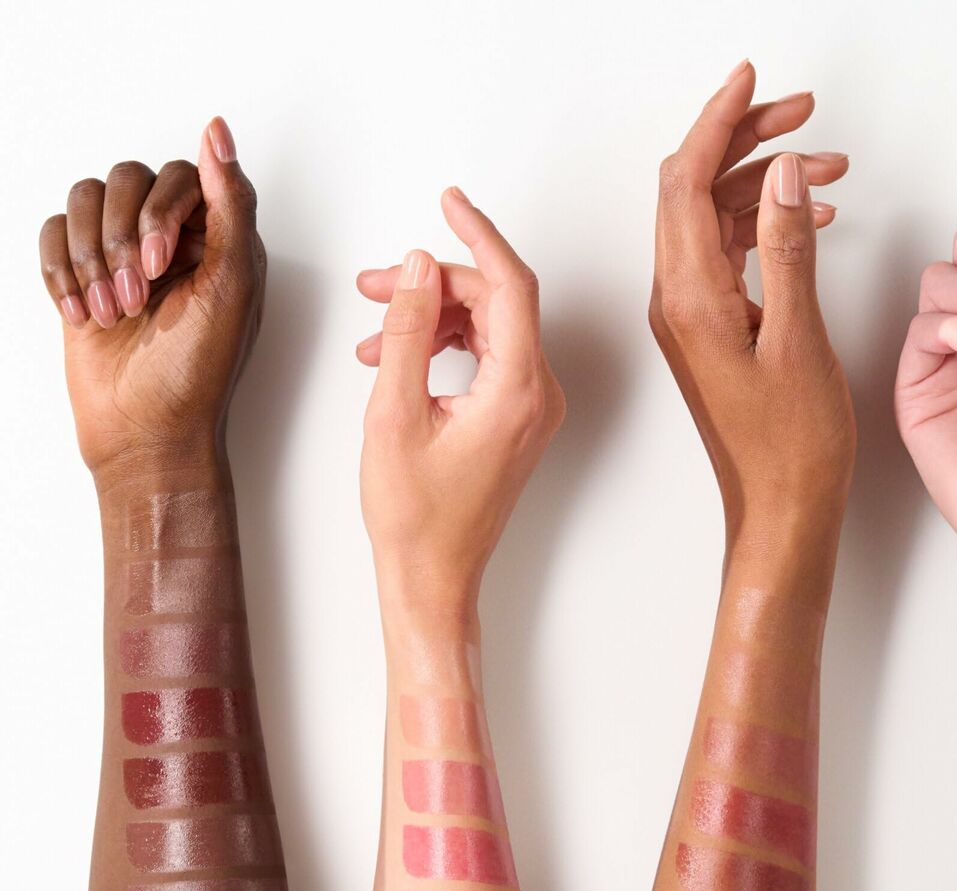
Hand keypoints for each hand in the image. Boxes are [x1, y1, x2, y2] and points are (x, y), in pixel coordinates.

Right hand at [39, 117, 265, 476]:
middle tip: (136, 300)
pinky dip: (59, 271)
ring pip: (84, 199)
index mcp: (220, 240)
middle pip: (127, 179)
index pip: (182, 175)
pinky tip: (80, 315)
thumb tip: (217, 130)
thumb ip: (230, 205)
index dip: (163, 212)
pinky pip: (51, 233)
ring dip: (89, 258)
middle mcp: (174, 240)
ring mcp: (124, 255)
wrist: (146, 433)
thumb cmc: (196, 372)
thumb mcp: (229, 288)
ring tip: (110, 313)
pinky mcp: (82, 275)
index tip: (162, 267)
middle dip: (121, 240)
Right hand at [356, 189, 563, 605]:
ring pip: (489, 328)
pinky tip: (395, 359)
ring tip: (373, 333)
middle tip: (373, 286)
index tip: (449, 201)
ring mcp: (532, 409)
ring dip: (432, 318)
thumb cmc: (415, 516)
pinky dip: (444, 348)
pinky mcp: (518, 420)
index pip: (511, 286)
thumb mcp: (394, 413)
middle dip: (433, 285)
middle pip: (497, 303)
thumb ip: (406, 331)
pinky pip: (488, 358)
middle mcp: (538, 396)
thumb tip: (414, 267)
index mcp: (518, 392)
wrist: (433, 576)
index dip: (478, 235)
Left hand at [649, 60, 854, 547]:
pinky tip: (809, 216)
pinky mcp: (710, 332)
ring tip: (825, 163)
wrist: (778, 510)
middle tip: (801, 113)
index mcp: (689, 301)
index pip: (685, 184)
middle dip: (743, 140)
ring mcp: (690, 318)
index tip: (751, 79)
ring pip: (712, 220)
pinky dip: (763, 225)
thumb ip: (787, 252)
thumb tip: (780, 175)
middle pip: (692, 191)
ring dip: (761, 182)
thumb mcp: (799, 341)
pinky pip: (726, 256)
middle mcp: (677, 303)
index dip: (717, 122)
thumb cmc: (790, 448)